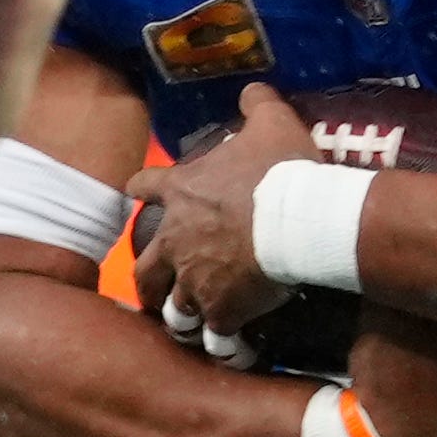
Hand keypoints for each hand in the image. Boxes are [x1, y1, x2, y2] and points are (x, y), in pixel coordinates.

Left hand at [145, 84, 311, 331]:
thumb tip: (253, 87)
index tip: (135, 195)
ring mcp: (195, 278)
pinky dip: (219, 344)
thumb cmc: (282, 170)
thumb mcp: (271, 122)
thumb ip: (257, 103)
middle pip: (144, 267)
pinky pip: (213, 336)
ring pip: (171, 309)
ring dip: (178, 317)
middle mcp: (177, 239)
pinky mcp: (220, 309)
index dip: (139, 189)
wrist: (300, 218)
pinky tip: (227, 349)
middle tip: (153, 289)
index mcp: (182, 192)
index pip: (143, 186)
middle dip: (147, 280)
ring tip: (186, 325)